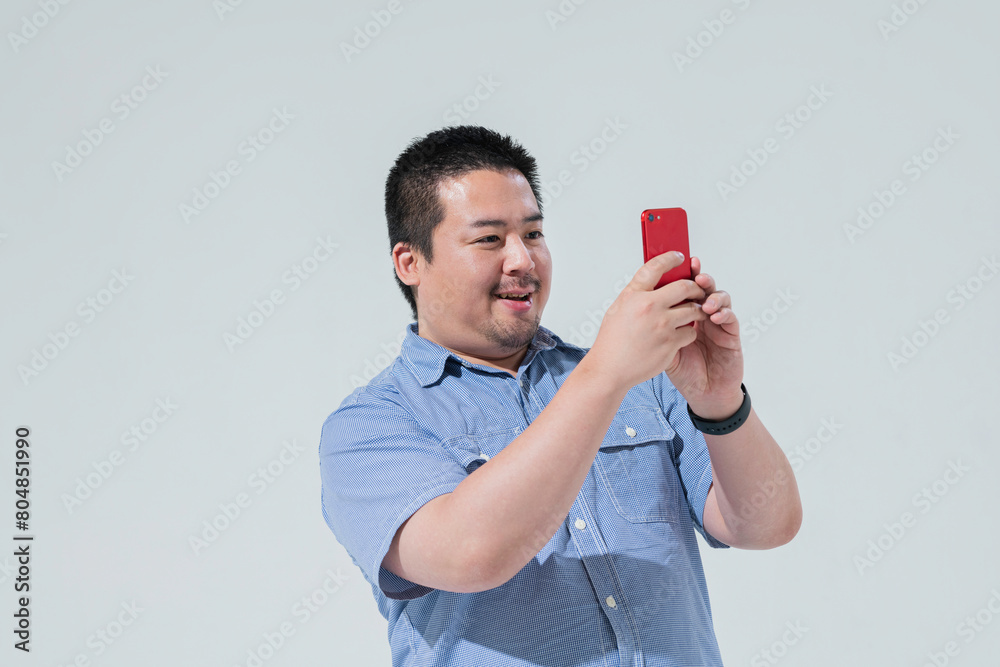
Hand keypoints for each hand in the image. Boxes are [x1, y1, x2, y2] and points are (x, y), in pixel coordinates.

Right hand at [586, 251, 708, 392]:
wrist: (610, 369)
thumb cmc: (612, 340)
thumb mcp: (618, 308)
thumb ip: (638, 293)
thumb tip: (655, 282)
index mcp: (635, 296)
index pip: (656, 267)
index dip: (670, 258)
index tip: (679, 257)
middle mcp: (649, 307)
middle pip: (685, 287)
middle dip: (695, 287)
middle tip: (696, 291)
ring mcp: (662, 326)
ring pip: (693, 310)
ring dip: (695, 310)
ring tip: (692, 313)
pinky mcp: (671, 344)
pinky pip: (691, 331)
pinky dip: (689, 331)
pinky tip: (681, 333)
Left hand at [666, 256, 744, 418]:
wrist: (703, 394)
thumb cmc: (684, 371)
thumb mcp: (662, 349)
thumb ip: (656, 330)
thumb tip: (639, 309)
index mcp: (684, 315)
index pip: (683, 289)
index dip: (682, 276)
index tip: (677, 264)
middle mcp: (702, 315)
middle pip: (703, 288)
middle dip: (699, 279)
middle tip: (695, 275)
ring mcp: (718, 324)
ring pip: (720, 298)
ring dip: (713, 295)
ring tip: (705, 300)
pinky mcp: (731, 335)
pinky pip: (730, 318)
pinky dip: (723, 313)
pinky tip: (714, 316)